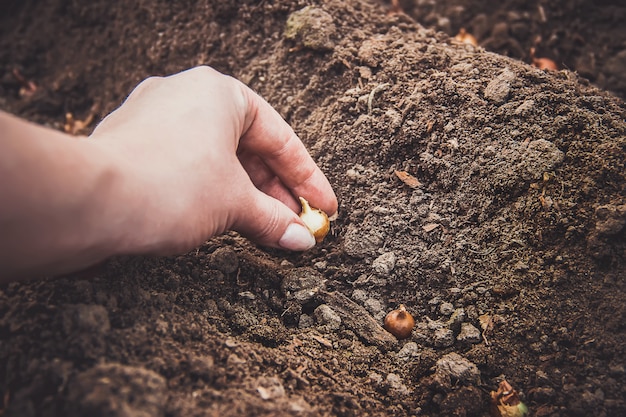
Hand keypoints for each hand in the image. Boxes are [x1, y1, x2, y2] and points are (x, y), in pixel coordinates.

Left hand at [91, 66, 336, 254]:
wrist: (88, 202)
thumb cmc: (167, 186)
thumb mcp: (234, 205)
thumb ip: (273, 220)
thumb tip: (300, 240)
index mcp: (219, 93)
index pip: (279, 139)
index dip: (308, 180)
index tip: (324, 208)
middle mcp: (186, 95)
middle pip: (248, 149)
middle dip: (276, 192)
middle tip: (297, 225)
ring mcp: (155, 119)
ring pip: (217, 159)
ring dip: (246, 196)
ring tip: (268, 230)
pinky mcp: (134, 144)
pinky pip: (189, 167)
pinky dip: (212, 194)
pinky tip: (227, 222)